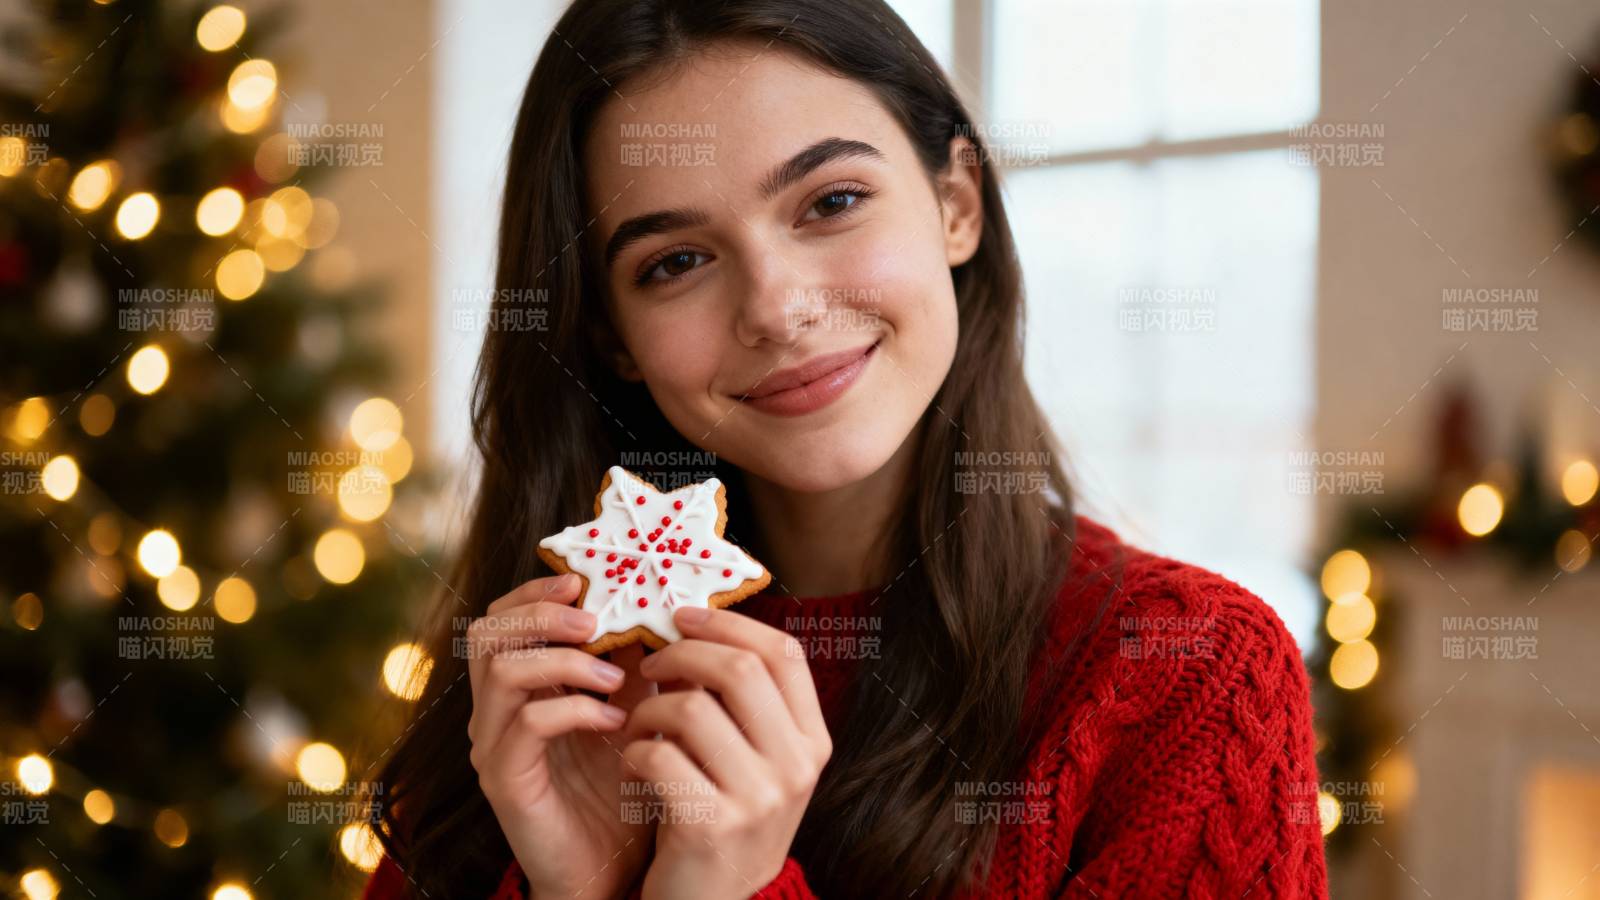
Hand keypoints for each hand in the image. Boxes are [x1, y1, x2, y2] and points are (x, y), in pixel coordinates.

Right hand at [467, 573, 658, 899]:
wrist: (610, 869)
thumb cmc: (622, 786)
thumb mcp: (635, 709)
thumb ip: (639, 661)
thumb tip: (665, 605)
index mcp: (521, 687)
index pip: (503, 617)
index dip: (535, 592)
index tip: (580, 582)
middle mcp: (495, 711)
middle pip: (487, 633)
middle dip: (540, 614)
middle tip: (594, 621)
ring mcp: (494, 744)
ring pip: (502, 671)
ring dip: (564, 660)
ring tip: (615, 675)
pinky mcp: (505, 779)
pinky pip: (527, 724)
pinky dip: (574, 709)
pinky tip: (614, 720)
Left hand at [620, 606, 832, 899]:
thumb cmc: (722, 816)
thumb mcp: (756, 761)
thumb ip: (744, 703)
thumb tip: (701, 626)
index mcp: (812, 742)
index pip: (784, 654)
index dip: (730, 624)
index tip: (685, 615)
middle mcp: (796, 767)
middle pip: (740, 670)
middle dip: (682, 653)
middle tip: (651, 662)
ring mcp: (759, 799)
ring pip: (691, 709)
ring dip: (649, 707)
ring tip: (638, 724)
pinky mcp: (711, 826)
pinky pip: (659, 756)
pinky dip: (634, 750)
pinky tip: (633, 764)